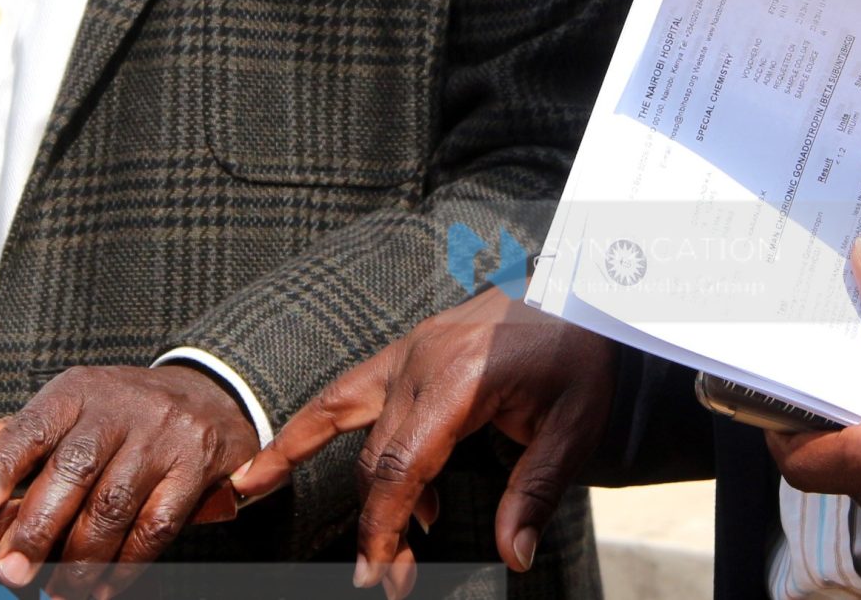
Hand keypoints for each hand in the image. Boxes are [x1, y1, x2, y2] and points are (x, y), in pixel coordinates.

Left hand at [0, 363, 258, 588]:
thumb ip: (11, 436)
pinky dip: (126, 565)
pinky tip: (104, 588)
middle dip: (39, 527)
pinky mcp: (195, 468)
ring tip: (58, 591)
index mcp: (79, 391)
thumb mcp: (69, 411)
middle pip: (75, 468)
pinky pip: (156, 525)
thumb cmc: (121, 413)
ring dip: (81, 559)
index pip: (35, 423)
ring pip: (114, 504)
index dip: (4, 461)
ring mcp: (162, 437)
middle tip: (13, 572)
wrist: (211, 395)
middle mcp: (121, 409)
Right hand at [228, 288, 614, 597]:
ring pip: (342, 416)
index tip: (379, 573)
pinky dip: (309, 424)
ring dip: (322, 470)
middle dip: (378, 524)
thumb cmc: (579, 353)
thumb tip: (513, 556)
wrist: (580, 290)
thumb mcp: (574, 426)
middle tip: (391, 580)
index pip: (403, 465)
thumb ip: (535, 492)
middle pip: (377, 457)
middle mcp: (422, 361)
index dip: (385, 525)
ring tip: (321, 521)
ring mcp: (409, 351)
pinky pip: (346, 389)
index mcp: (460, 379)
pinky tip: (280, 462)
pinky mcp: (408, 350)